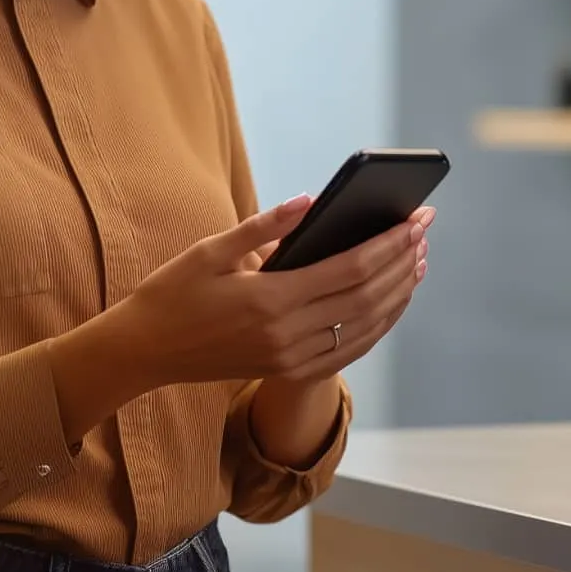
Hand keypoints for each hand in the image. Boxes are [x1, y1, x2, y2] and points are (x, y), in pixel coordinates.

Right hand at [118, 199, 434, 390]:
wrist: (146, 350)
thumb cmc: (173, 292)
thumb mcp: (211, 250)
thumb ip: (264, 226)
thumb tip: (312, 202)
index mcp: (269, 297)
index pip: (348, 269)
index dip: (388, 245)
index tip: (414, 221)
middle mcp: (286, 333)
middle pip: (365, 297)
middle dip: (402, 262)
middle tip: (424, 232)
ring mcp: (288, 357)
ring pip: (363, 327)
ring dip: (397, 295)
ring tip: (417, 263)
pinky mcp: (285, 370)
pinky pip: (347, 351)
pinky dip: (376, 327)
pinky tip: (389, 305)